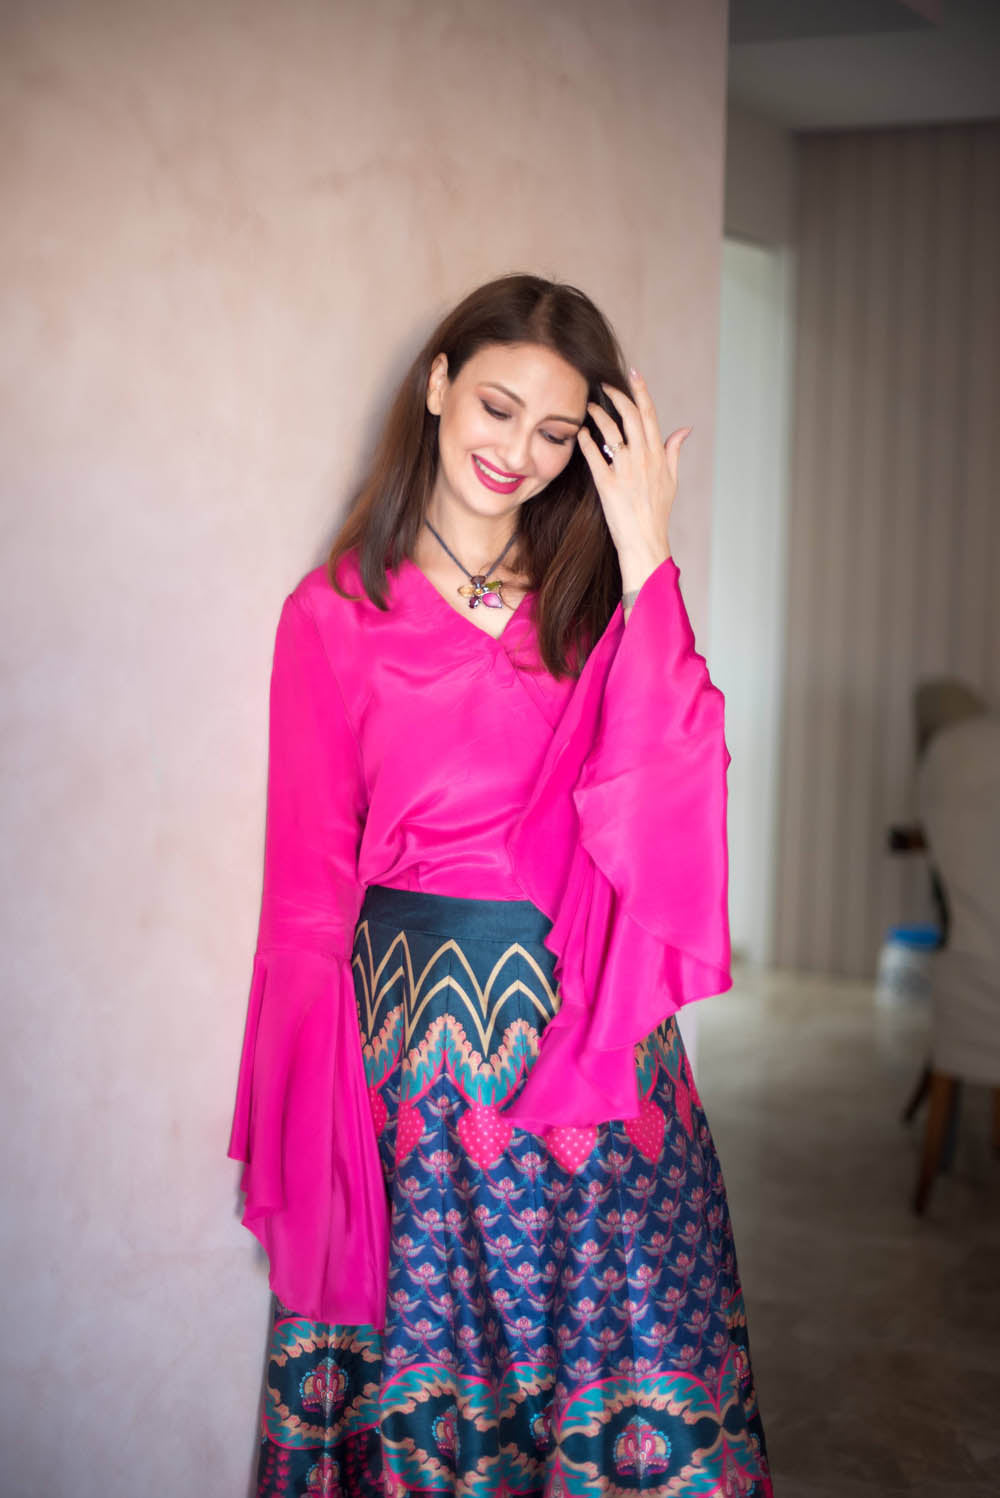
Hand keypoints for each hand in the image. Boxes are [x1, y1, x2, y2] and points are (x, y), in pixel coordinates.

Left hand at [576, 370, 690, 596]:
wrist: (644, 540)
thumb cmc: (656, 511)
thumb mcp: (671, 479)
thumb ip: (674, 451)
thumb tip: (684, 430)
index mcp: (658, 455)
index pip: (650, 414)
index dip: (641, 391)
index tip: (633, 373)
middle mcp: (643, 458)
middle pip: (630, 416)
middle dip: (616, 395)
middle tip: (603, 385)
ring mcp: (625, 470)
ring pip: (611, 431)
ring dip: (598, 414)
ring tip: (589, 406)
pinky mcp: (607, 484)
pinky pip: (594, 455)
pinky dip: (586, 440)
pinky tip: (580, 432)